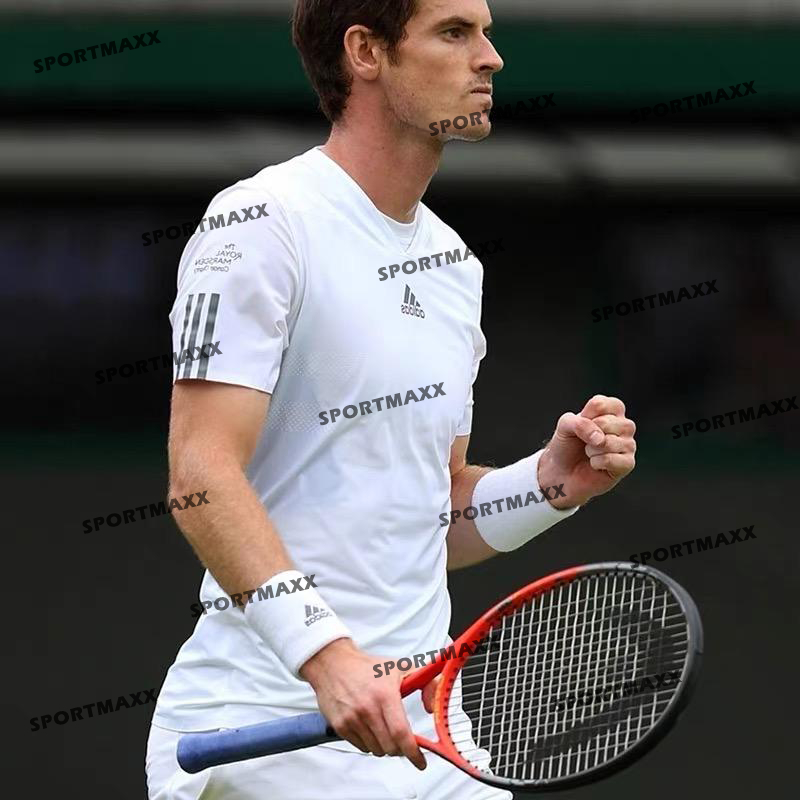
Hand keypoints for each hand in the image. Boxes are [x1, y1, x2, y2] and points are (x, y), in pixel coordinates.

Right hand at [299, 638, 426, 769]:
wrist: (333, 663)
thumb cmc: (367, 667)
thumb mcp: (401, 667)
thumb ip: (426, 683)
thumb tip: (432, 707)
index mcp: (384, 694)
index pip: (401, 733)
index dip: (413, 752)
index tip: (420, 761)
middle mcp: (367, 708)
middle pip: (390, 747)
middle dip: (400, 748)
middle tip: (402, 740)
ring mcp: (352, 719)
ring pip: (376, 750)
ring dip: (384, 746)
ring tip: (383, 727)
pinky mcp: (340, 726)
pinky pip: (361, 747)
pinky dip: (369, 743)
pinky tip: (369, 727)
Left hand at [537, 394, 635, 508]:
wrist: (563, 472)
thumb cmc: (567, 445)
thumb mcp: (565, 425)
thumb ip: (579, 423)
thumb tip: (600, 438)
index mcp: (613, 410)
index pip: (600, 404)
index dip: (584, 417)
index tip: (581, 425)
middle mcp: (625, 425)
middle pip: (605, 423)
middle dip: (587, 435)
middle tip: (585, 442)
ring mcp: (629, 444)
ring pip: (608, 442)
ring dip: (590, 450)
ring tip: (590, 453)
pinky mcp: (628, 463)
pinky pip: (610, 459)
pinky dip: (596, 462)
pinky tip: (595, 464)